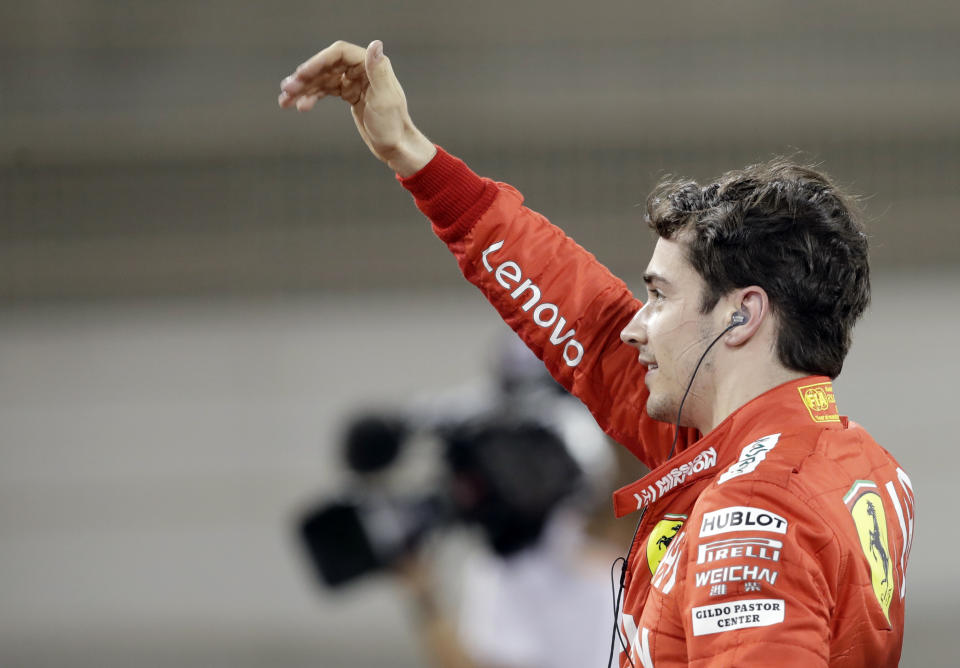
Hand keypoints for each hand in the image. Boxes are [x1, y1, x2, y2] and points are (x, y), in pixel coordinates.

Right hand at [278, 40, 435, 175]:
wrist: (396, 147)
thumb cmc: (393, 126)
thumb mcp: (385, 99)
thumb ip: (379, 72)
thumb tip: (375, 45)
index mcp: (371, 66)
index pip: (339, 54)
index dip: (318, 61)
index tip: (301, 74)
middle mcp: (362, 69)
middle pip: (326, 65)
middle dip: (305, 77)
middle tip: (287, 89)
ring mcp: (353, 82)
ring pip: (322, 79)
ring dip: (303, 88)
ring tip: (285, 100)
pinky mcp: (348, 94)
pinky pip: (325, 91)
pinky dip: (311, 97)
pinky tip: (300, 106)